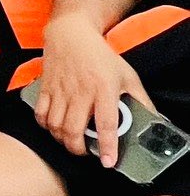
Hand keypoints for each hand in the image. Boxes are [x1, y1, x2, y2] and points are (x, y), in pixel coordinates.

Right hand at [35, 16, 148, 165]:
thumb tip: (154, 120)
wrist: (70, 33)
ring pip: (55, 126)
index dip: (107, 146)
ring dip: (62, 140)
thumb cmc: (100, 55)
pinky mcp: (45, 88)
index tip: (107, 161)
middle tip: (85, 152)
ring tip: (71, 142)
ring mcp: (60, 90)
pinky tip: (54, 127)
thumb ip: (141, 100)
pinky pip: (40, 114)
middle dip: (78, 149)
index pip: (106, 124)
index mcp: (104, 88)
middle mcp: (80, 91)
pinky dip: (45, 126)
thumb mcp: (127, 75)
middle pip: (73, 130)